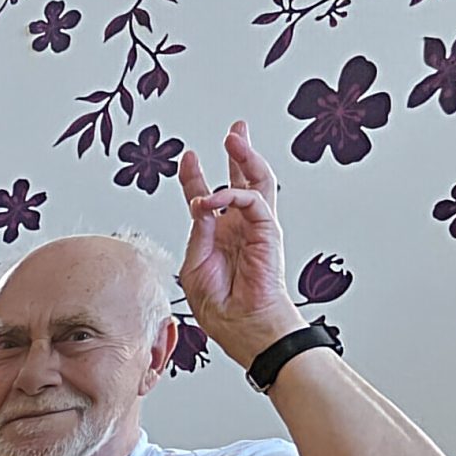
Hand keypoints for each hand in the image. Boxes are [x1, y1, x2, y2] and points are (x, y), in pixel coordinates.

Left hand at [175, 121, 302, 366]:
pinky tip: (212, 198)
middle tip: (236, 129)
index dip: (196, 177)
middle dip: (239, 152)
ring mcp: (256, 228)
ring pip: (255, 181)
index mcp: (219, 236)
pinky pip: (253, 201)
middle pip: (241, 180)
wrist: (243, 326)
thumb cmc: (221, 305)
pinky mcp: (268, 232)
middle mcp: (238, 227)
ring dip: (244, 157)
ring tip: (234, 137)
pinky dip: (231, 195)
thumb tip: (200, 205)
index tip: (188, 157)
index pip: (208, 200)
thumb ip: (198, 233)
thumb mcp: (194, 266)